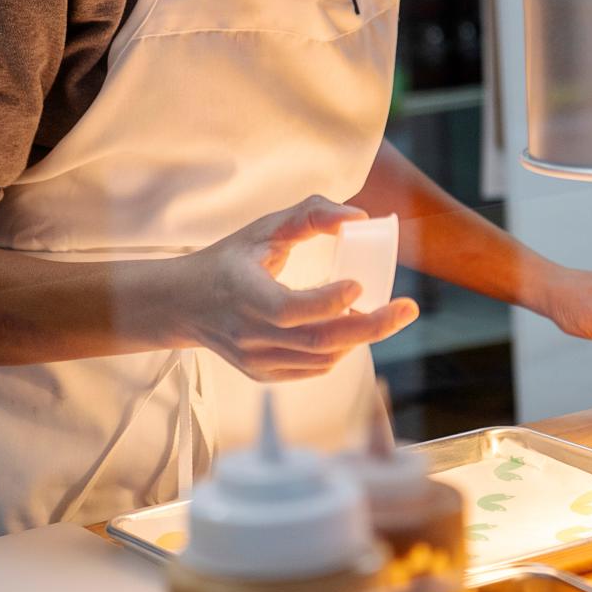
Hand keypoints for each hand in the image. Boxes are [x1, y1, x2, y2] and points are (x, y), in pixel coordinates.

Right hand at [169, 195, 418, 381]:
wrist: (184, 304)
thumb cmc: (229, 260)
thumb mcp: (262, 228)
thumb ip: (309, 215)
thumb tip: (357, 217)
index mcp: (242, 293)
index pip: (289, 310)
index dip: (328, 302)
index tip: (359, 284)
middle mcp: (248, 335)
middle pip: (318, 341)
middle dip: (371, 326)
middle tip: (408, 309)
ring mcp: (256, 361)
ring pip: (321, 359)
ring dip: (359, 338)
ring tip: (385, 314)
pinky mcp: (264, 375)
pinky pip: (314, 368)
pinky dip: (341, 350)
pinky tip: (354, 328)